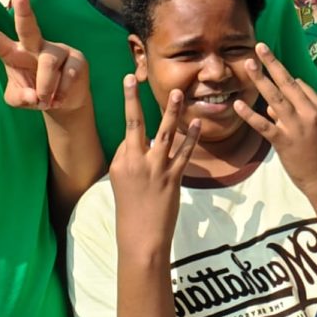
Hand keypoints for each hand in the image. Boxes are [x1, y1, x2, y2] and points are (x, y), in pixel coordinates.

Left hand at [0, 0, 90, 112]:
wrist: (65, 102)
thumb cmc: (36, 94)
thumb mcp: (19, 100)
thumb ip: (19, 98)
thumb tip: (33, 95)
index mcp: (14, 52)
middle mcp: (35, 46)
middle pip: (27, 27)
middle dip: (24, 10)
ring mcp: (58, 49)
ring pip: (48, 63)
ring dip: (46, 87)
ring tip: (47, 100)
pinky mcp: (77, 58)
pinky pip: (68, 74)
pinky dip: (61, 93)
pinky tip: (61, 97)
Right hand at [108, 76, 199, 251]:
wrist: (142, 239)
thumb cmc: (131, 214)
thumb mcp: (122, 185)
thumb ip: (131, 163)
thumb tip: (142, 146)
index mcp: (119, 163)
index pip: (129, 137)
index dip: (136, 135)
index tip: (138, 127)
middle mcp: (134, 162)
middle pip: (133, 124)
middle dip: (132, 99)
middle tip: (133, 77)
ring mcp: (154, 169)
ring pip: (164, 133)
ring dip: (171, 111)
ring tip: (177, 92)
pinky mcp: (173, 178)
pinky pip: (184, 153)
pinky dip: (192, 138)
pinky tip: (197, 123)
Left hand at [234, 43, 316, 194]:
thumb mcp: (316, 127)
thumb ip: (296, 112)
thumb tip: (271, 104)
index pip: (299, 84)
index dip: (284, 78)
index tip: (272, 70)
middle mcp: (308, 113)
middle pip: (287, 83)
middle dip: (272, 63)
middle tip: (259, 46)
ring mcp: (296, 127)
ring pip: (274, 98)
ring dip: (260, 80)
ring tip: (249, 64)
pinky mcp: (284, 142)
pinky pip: (263, 125)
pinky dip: (249, 114)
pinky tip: (238, 104)